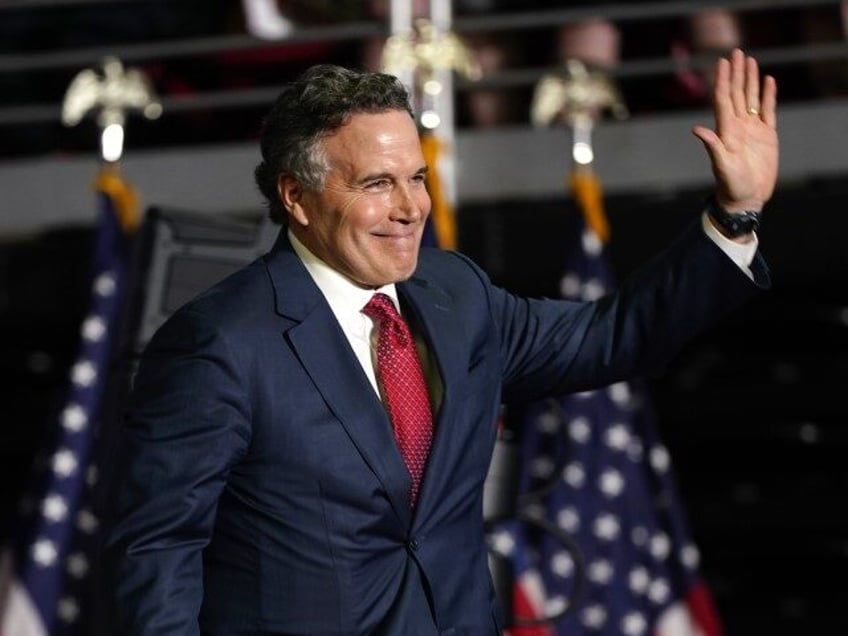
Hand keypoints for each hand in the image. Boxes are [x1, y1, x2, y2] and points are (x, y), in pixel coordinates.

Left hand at [692, 48, 777, 212]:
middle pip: (737, 93)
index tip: (721, 62)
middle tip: (736, 52)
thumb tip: (697, 129)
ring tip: (750, 60)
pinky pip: (768, 110)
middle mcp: (738, 126)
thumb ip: (712, 146)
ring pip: (751, 98)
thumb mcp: (721, 165)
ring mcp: (752, 129)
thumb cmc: (731, 185)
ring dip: (750, 79)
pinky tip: (768, 81)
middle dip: (736, 73)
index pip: (724, 99)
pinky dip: (768, 95)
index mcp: (726, 130)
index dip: (723, 80)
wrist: (745, 198)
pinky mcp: (767, 136)